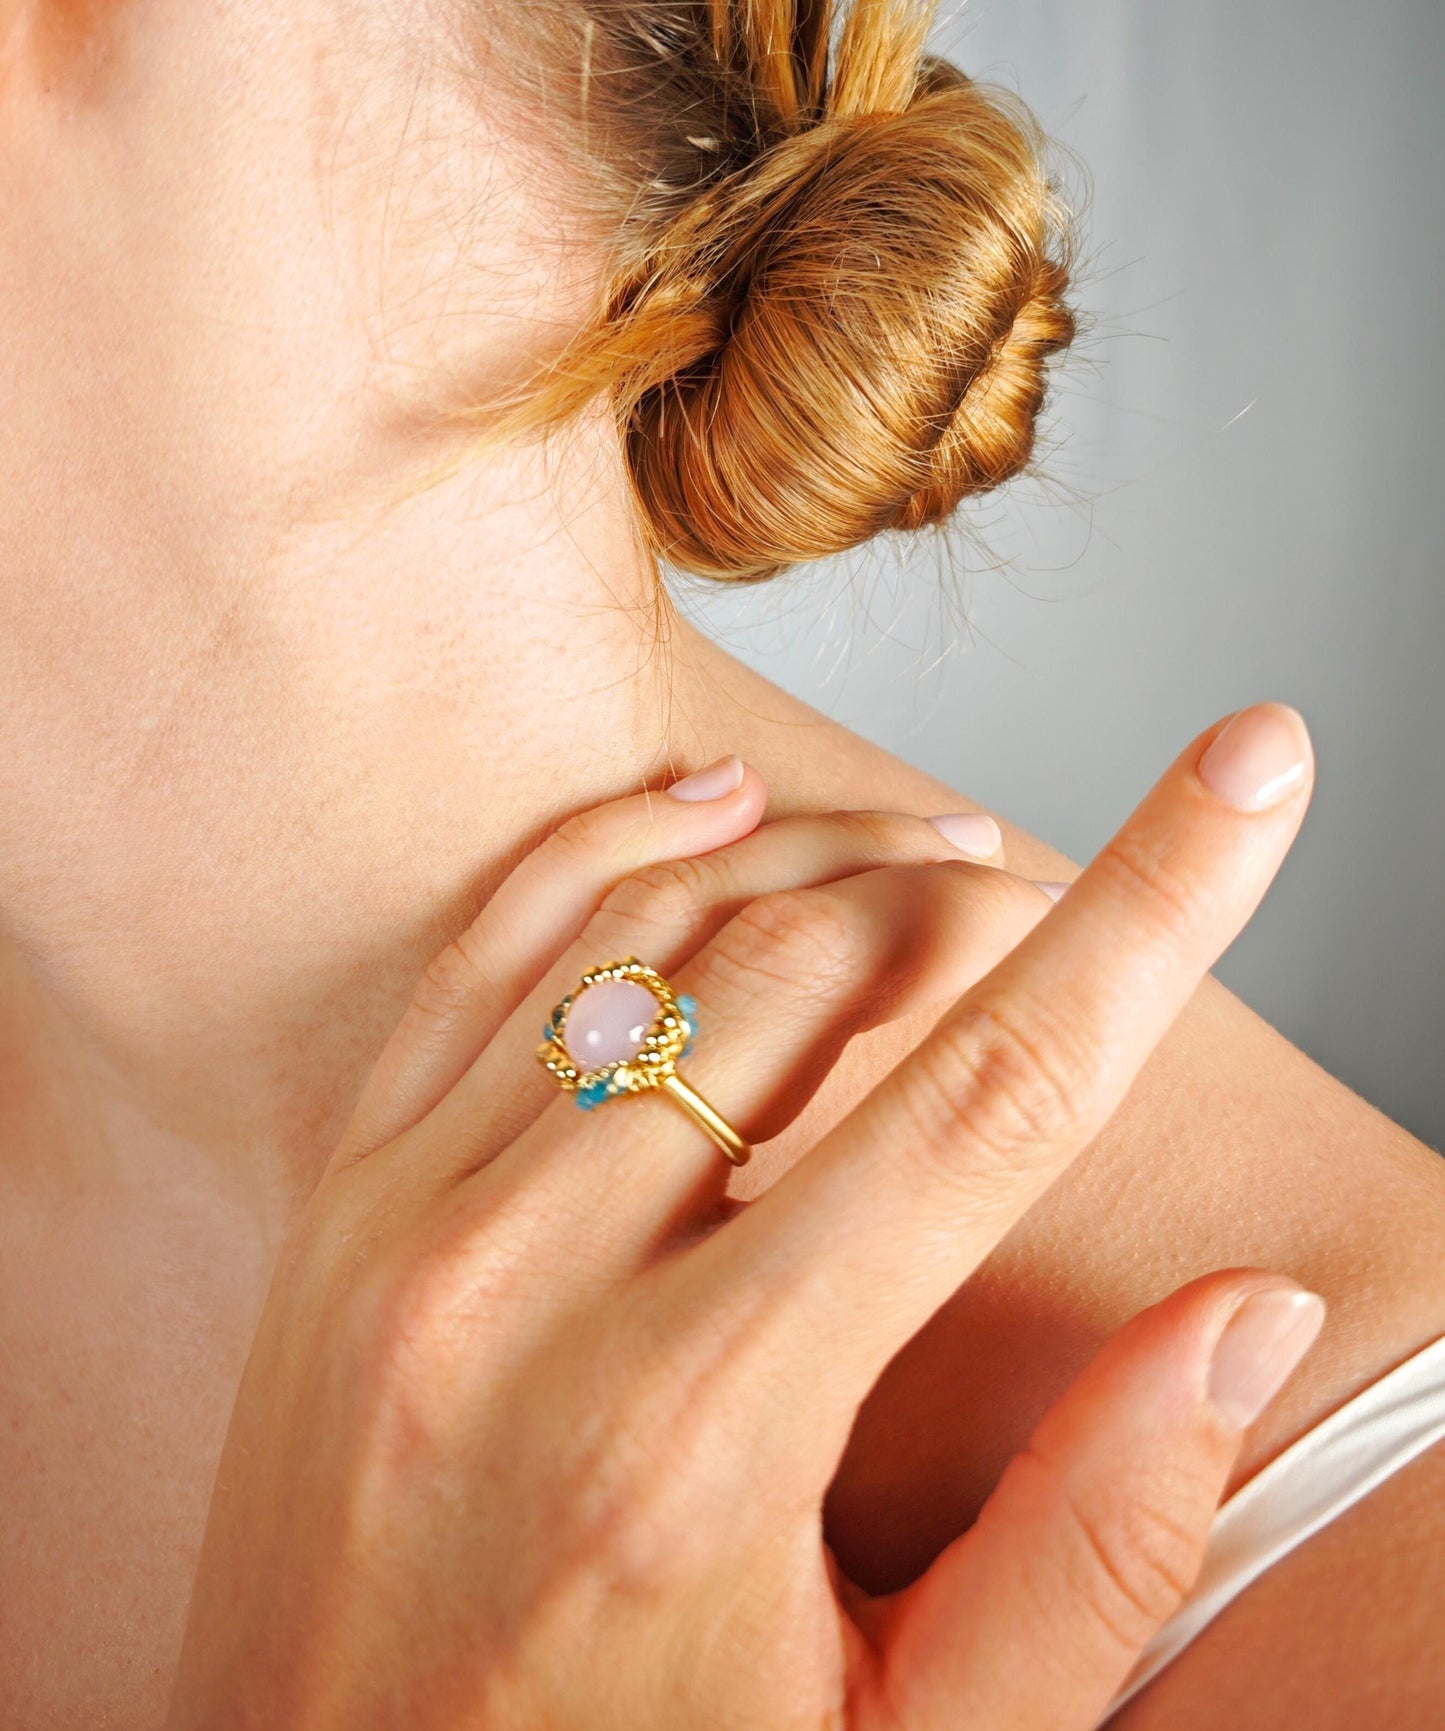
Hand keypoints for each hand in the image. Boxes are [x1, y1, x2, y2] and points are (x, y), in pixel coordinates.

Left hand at [167, 705, 1322, 1730]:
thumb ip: (1095, 1536)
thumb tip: (1244, 1316)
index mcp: (705, 1436)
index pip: (988, 1099)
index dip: (1151, 911)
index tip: (1247, 768)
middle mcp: (532, 1299)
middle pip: (812, 974)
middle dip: (971, 901)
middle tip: (1047, 890)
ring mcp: (410, 1229)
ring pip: (653, 932)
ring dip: (816, 861)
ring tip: (929, 859)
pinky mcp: (342, 1205)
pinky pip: (487, 950)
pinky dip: (614, 851)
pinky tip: (716, 811)